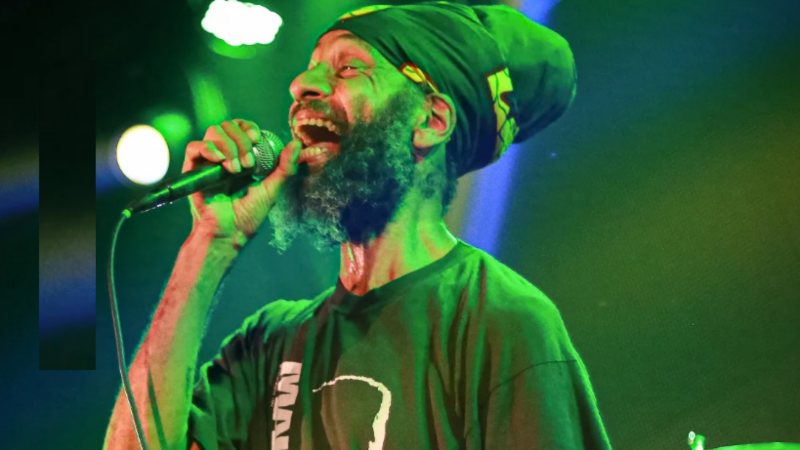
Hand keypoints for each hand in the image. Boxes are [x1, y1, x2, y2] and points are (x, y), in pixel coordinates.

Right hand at [182, 119, 302, 246]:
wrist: (230, 230)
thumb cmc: (251, 213)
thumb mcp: (273, 188)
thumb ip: (285, 166)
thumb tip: (297, 144)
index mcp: (242, 155)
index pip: (242, 127)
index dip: (249, 127)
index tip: (257, 139)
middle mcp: (224, 154)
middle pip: (228, 126)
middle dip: (241, 140)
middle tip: (248, 164)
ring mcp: (208, 160)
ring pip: (213, 132)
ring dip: (228, 146)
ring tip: (235, 170)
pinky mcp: (193, 169)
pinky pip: (194, 147)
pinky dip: (208, 148)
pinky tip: (219, 161)